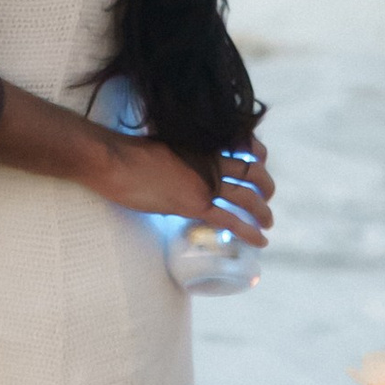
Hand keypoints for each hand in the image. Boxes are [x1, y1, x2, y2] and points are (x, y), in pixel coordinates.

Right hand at [87, 130, 272, 245]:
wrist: (117, 162)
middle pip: (253, 173)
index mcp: (205, 143)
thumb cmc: (131, 153)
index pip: (246, 144)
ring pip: (247, 198)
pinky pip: (231, 219)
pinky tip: (260, 241)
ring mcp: (205, 182)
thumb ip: (185, 153)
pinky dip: (250, 231)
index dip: (259, 156)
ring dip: (262, 212)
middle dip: (265, 188)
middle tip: (266, 199)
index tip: (262, 164)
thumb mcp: (168, 144)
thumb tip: (187, 165)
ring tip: (267, 223)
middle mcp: (211, 160)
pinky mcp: (196, 204)